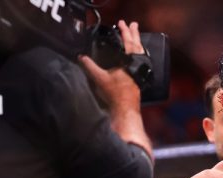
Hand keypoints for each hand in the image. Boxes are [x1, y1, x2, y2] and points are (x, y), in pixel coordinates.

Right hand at [79, 19, 152, 158]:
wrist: (125, 109)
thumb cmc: (115, 95)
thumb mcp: (99, 78)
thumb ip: (89, 66)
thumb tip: (81, 57)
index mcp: (128, 62)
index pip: (128, 42)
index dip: (125, 31)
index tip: (122, 23)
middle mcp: (136, 65)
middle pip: (137, 45)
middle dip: (134, 34)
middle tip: (133, 25)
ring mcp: (140, 72)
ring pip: (141, 54)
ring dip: (137, 44)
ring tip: (136, 38)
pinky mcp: (140, 79)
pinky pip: (141, 62)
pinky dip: (139, 56)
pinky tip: (136, 59)